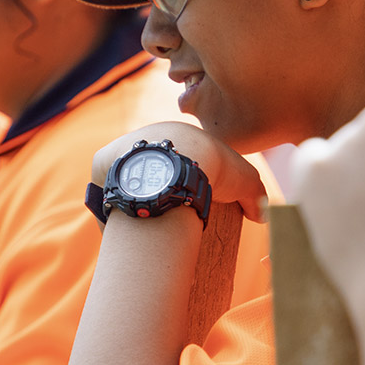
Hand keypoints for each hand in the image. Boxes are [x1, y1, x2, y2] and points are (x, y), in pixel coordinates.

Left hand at [91, 121, 266, 221]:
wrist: (179, 161)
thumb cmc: (213, 167)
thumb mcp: (245, 179)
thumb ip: (255, 196)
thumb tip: (259, 215)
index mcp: (177, 137)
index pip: (179, 164)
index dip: (185, 188)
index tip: (188, 210)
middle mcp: (148, 140)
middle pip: (150, 174)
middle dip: (156, 196)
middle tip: (165, 221)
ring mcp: (125, 152)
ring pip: (127, 182)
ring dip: (133, 202)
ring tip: (144, 227)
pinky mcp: (104, 165)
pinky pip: (107, 190)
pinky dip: (113, 208)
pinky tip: (123, 226)